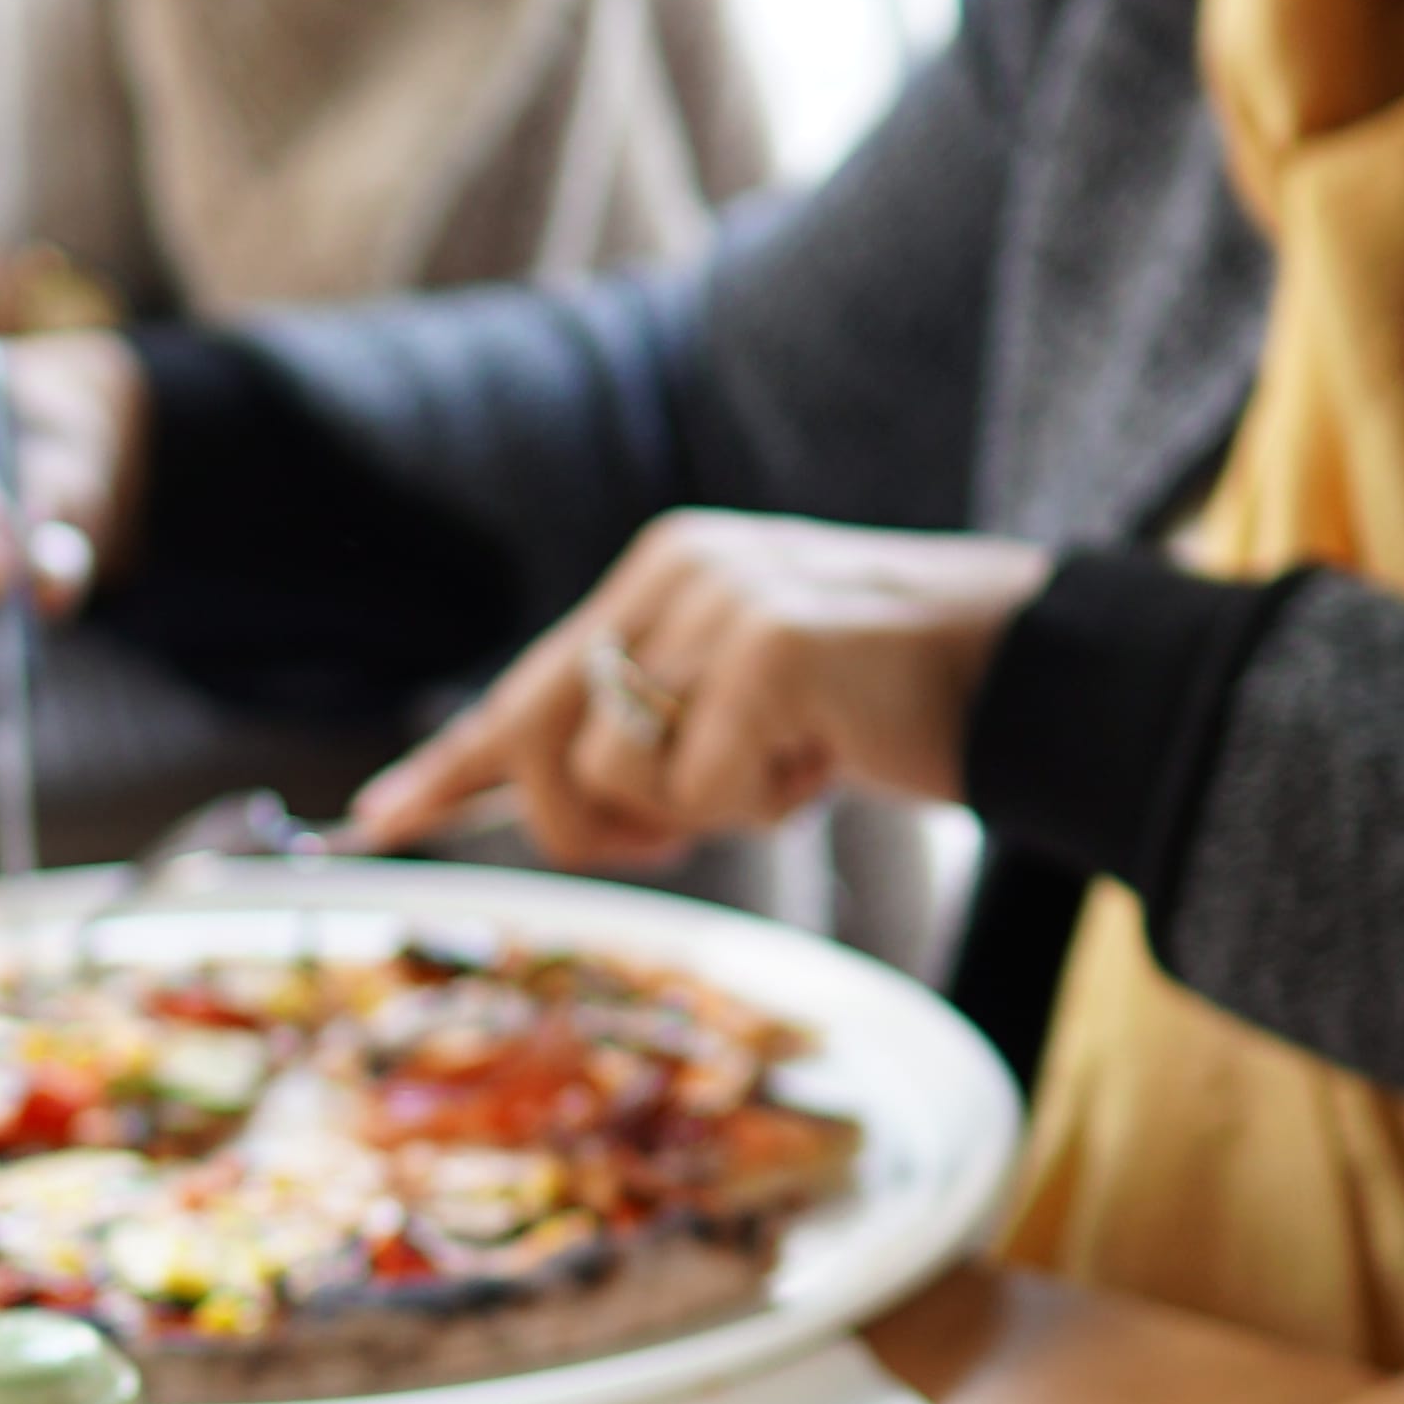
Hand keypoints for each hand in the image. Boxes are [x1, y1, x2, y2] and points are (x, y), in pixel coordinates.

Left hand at [352, 508, 1053, 868]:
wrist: (1031, 672)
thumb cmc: (888, 702)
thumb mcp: (747, 703)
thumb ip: (656, 728)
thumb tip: (561, 798)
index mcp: (661, 575)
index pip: (529, 688)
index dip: (449, 767)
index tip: (372, 824)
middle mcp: (674, 570)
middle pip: (547, 744)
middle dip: (588, 824)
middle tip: (679, 832)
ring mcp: (720, 601)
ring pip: (620, 777)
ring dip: (703, 810)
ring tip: (790, 763)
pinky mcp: (769, 646)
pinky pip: (702, 788)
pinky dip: (760, 804)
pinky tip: (826, 758)